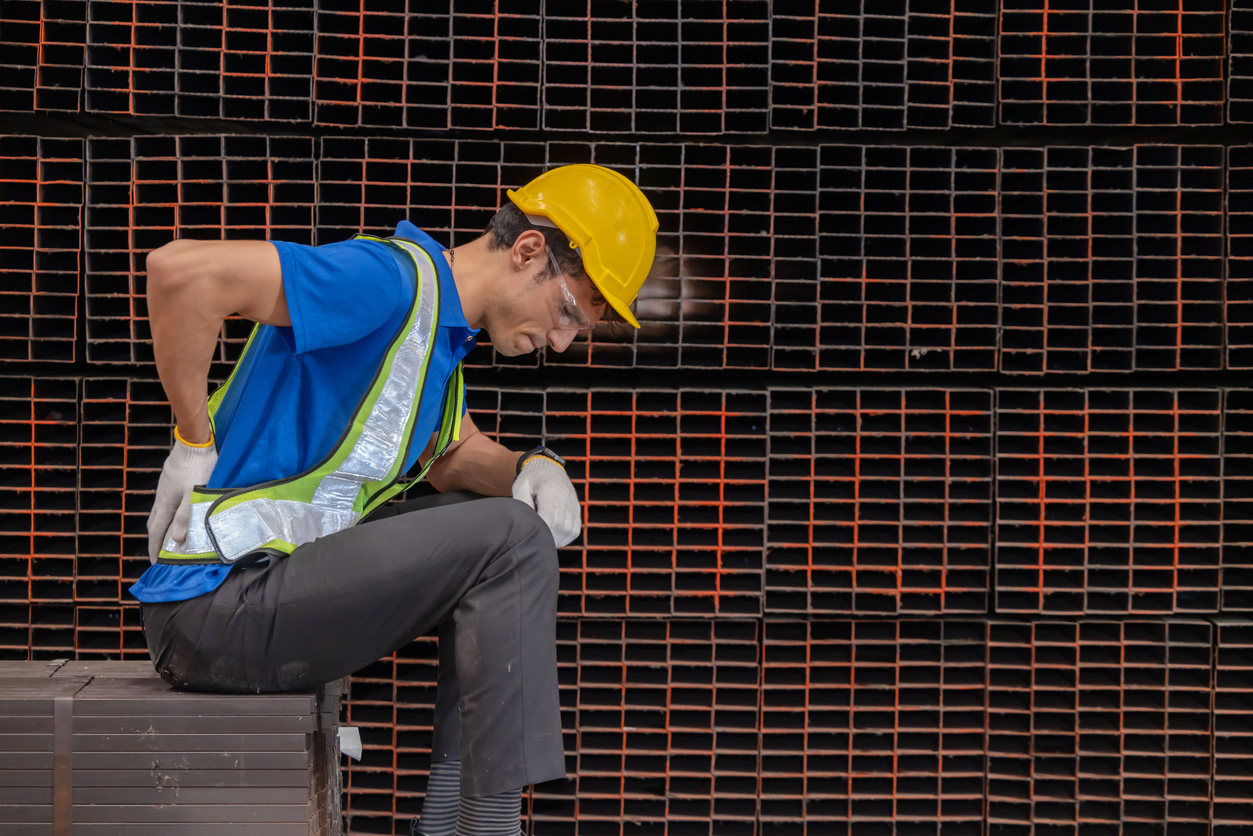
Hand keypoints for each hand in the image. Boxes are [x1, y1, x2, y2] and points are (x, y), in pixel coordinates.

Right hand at [146, 433, 217, 563]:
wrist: (194, 442)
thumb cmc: (199, 468)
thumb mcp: (195, 494)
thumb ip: (186, 516)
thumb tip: (177, 539)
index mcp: (166, 503)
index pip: (157, 532)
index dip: (155, 549)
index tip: (155, 564)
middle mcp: (161, 496)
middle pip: (154, 523)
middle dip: (155, 541)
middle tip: (159, 555)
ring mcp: (164, 487)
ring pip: (158, 511)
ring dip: (160, 526)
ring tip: (166, 538)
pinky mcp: (169, 479)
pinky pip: (163, 501)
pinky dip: (166, 513)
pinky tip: (174, 512)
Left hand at [512, 456, 580, 547]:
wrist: (549, 468)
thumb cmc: (531, 479)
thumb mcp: (521, 486)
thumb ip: (522, 502)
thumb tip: (525, 522)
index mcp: (550, 488)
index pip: (548, 516)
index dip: (539, 528)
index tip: (530, 532)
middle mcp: (565, 496)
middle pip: (559, 526)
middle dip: (548, 536)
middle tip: (536, 540)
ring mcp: (573, 503)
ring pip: (569, 530)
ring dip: (556, 539)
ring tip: (544, 539)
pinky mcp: (577, 509)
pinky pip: (575, 530)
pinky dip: (565, 538)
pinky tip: (554, 537)